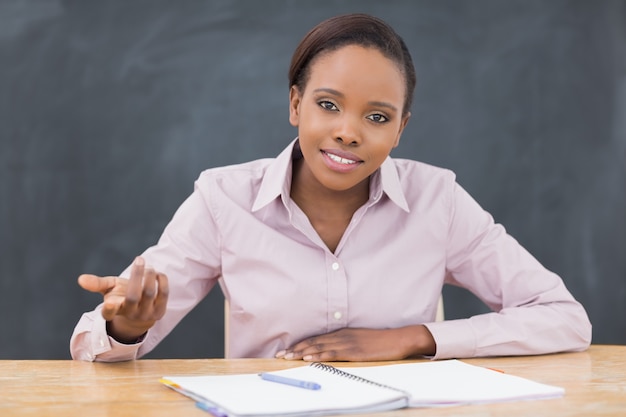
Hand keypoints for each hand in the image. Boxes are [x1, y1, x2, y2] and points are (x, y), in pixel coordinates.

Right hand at [77, 257, 168, 342]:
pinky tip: (157, 273)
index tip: (109, 302)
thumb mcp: (109, 290)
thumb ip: (97, 284)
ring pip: (149, 294)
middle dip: (136, 276)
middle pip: (133, 296)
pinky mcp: (160, 311)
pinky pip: (163, 294)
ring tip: (148, 266)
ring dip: (149, 276)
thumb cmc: (121, 297)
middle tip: (139, 260)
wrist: (140, 315)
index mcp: (114, 310)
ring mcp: (146, 313)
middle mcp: (130, 313)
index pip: (109, 313)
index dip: (109, 309)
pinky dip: (161, 280)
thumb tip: (81, 279)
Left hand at [275, 325, 435, 361]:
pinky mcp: (353, 351)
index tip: (286, 350)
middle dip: (295, 349)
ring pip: (319, 347)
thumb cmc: (380, 342)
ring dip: (301, 352)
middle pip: (313, 342)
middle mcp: (341, 336)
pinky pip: (332, 353)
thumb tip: (331, 352)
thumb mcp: (359, 341)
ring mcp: (347, 343)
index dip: (299, 344)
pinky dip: (318, 355)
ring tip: (288, 357)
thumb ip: (345, 344)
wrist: (398, 339)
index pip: (315, 338)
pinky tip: (308, 357)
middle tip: (280, 355)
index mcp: (342, 333)